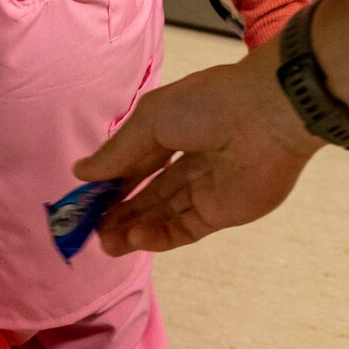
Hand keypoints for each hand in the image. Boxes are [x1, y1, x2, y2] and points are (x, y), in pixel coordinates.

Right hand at [74, 43, 320, 253]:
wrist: (267, 118)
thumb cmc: (207, 106)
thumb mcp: (150, 119)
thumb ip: (118, 152)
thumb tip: (80, 172)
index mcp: (174, 130)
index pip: (137, 162)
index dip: (111, 182)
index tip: (84, 200)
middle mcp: (189, 161)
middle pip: (149, 194)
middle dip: (118, 212)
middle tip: (90, 229)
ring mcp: (207, 189)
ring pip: (163, 215)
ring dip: (132, 229)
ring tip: (105, 242)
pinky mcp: (222, 213)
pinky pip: (183, 229)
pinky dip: (157, 236)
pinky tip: (133, 238)